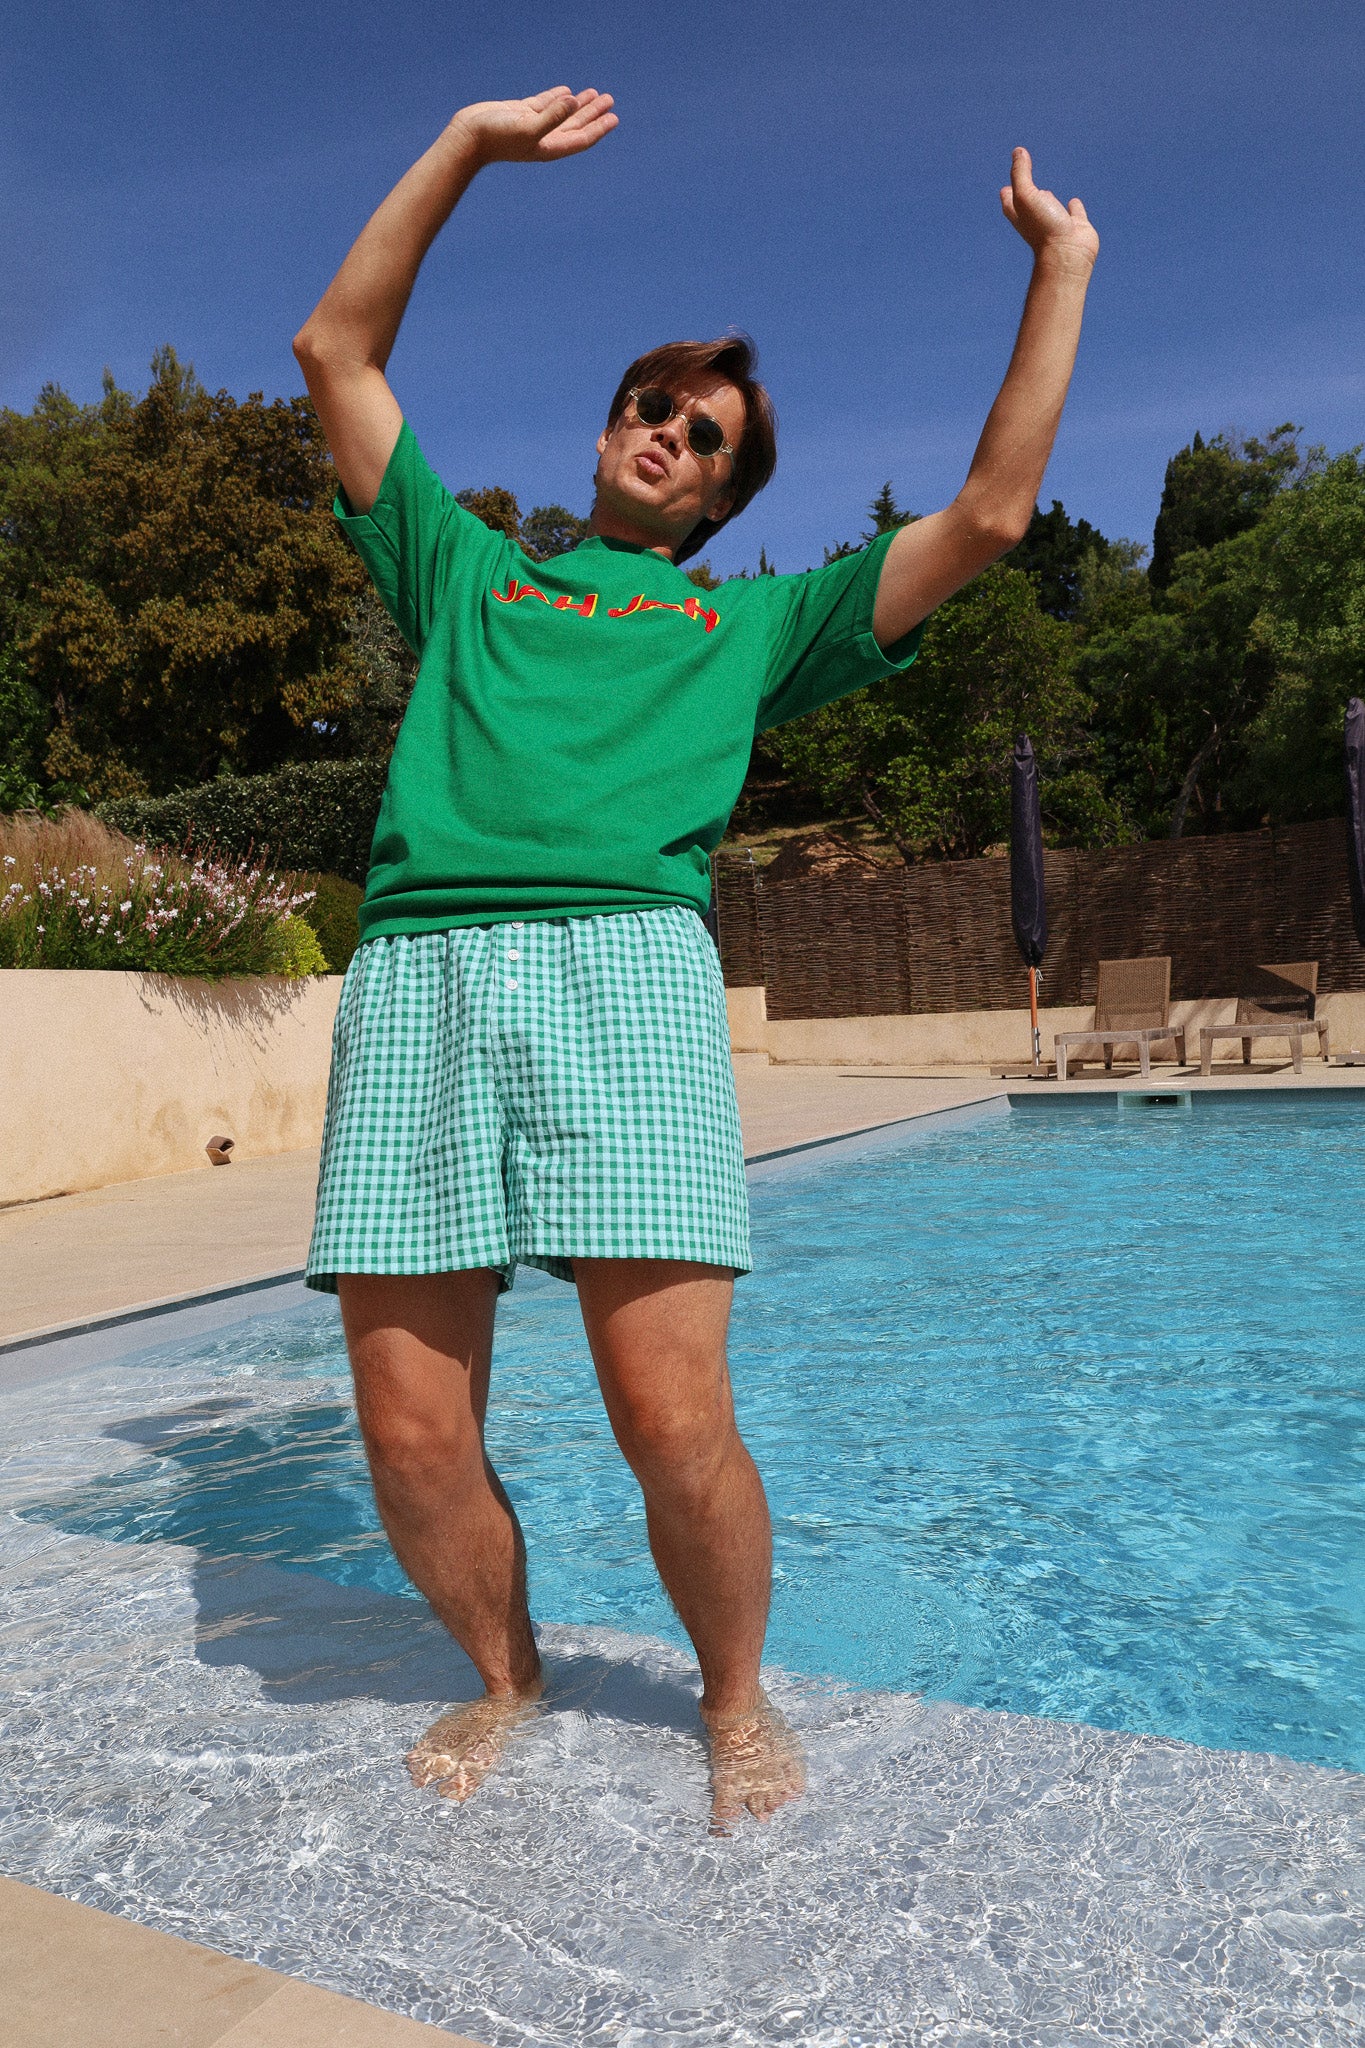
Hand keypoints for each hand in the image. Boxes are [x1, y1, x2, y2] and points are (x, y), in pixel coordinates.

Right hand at [451, 87, 617, 167]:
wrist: (468, 137)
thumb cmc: (496, 137)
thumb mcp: (528, 127)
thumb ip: (552, 115)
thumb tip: (574, 101)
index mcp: (549, 147)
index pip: (580, 138)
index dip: (598, 128)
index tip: (614, 117)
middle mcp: (544, 138)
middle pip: (576, 125)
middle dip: (593, 113)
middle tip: (610, 100)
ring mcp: (532, 125)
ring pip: (562, 113)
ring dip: (578, 104)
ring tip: (595, 93)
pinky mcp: (521, 113)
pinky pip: (545, 104)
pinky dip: (557, 98)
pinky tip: (567, 91)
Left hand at [1000, 148, 1097, 266]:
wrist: (1068, 255)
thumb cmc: (1043, 227)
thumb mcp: (1026, 196)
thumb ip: (1021, 173)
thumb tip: (1017, 151)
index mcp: (1022, 215)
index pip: (1009, 201)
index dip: (1007, 192)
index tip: (1005, 186)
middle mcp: (1037, 220)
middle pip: (1028, 205)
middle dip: (1025, 194)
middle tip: (1024, 184)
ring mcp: (1057, 223)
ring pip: (1051, 207)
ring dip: (1049, 199)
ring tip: (1047, 192)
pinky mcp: (1076, 226)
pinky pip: (1075, 214)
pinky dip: (1075, 207)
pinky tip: (1074, 202)